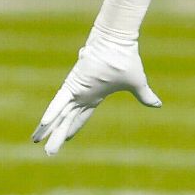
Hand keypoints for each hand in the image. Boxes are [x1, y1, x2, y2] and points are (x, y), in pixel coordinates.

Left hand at [31, 25, 161, 154]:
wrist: (119, 42)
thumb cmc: (127, 60)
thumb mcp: (137, 84)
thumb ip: (145, 97)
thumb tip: (158, 105)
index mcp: (94, 96)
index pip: (81, 116)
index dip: (73, 128)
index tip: (65, 139)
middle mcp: (81, 95)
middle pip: (67, 120)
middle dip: (57, 135)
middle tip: (47, 151)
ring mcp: (75, 90)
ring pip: (59, 114)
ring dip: (48, 129)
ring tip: (35, 141)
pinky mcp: (73, 84)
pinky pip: (60, 102)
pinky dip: (51, 113)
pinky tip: (42, 124)